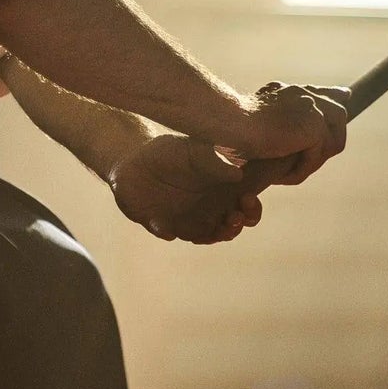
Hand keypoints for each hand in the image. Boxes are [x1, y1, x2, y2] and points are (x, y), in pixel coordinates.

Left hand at [107, 134, 263, 243]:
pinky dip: (165, 231)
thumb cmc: (171, 152)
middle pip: (229, 228)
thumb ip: (215, 162)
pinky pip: (166, 232)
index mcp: (220, 193)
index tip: (248, 199)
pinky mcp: (160, 224)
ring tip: (211, 229)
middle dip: (234, 227)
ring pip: (202, 236)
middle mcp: (206, 211)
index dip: (252, 210)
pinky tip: (164, 226)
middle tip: (234, 218)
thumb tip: (238, 175)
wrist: (135, 157)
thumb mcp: (195, 152)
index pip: (244, 209)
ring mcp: (184, 220)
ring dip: (208, 235)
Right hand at [223, 83, 349, 184]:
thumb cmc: (235, 126)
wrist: (231, 122)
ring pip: (332, 142)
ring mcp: (313, 109)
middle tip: (301, 164)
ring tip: (288, 172)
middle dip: (326, 144)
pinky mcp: (314, 127)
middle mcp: (307, 95)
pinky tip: (282, 176)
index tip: (343, 97)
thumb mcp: (262, 119)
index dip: (336, 97)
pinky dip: (300, 170)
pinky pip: (317, 157)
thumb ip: (283, 120)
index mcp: (295, 91)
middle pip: (338, 117)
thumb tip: (301, 134)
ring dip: (311, 162)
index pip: (328, 92)